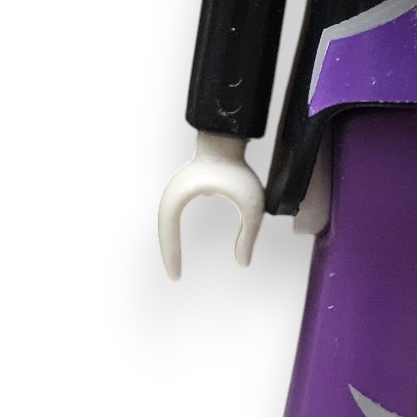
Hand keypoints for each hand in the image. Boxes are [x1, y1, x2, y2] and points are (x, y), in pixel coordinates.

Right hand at [158, 132, 265, 275]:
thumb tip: (243, 264)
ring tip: (176, 267)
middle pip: (164, 231)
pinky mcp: (183, 188)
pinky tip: (181, 245)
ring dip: (171, 243)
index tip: (176, 277)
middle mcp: (172, 194)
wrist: (227, 139)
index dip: (171, 256)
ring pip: (168, 222)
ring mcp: (176, 190)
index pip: (168, 233)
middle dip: (169, 254)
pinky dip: (177, 231)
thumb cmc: (239, 169)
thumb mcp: (251, 204)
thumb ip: (249, 234)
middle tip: (175, 277)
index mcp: (180, 197)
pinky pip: (176, 214)